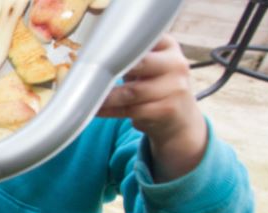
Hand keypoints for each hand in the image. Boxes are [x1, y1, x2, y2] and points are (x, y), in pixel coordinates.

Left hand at [98, 35, 207, 180]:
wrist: (180, 119)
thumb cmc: (155, 86)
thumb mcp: (150, 65)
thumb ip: (131, 55)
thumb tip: (94, 51)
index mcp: (169, 46)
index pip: (145, 38)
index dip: (121, 43)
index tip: (99, 48)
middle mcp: (176, 64)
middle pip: (141, 63)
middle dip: (113, 68)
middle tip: (90, 72)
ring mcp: (175, 88)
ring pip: (132, 92)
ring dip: (106, 96)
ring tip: (88, 95)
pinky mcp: (167, 110)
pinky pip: (131, 110)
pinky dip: (109, 111)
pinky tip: (96, 110)